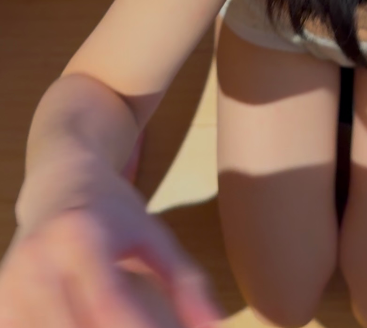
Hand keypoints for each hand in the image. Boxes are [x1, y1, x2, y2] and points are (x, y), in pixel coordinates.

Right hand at [0, 176, 223, 326]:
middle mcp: (36, 263)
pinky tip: (87, 325)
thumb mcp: (154, 234)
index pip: (108, 305)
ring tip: (123, 323)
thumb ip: (185, 281)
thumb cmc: (112, 210)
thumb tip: (215, 327)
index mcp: (80, 237)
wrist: (56, 183)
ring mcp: (9, 290)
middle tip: (149, 327)